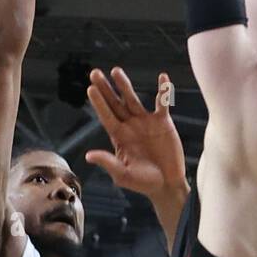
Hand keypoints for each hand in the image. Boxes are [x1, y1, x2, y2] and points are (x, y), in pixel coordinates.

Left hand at [85, 69, 187, 203]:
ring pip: (133, 99)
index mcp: (119, 137)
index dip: (99, 103)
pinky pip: (162, 103)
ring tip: (116, 71)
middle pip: (115, 103)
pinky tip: (163, 78)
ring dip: (124, 85)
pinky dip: (163, 91)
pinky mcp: (163, 122)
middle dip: (105, 89)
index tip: (90, 89)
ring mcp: (146, 122)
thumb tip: (89, 155)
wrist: (167, 185)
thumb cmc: (143, 183)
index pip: (106, 116)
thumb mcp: (123, 175)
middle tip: (94, 73)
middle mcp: (130, 126)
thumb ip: (108, 163)